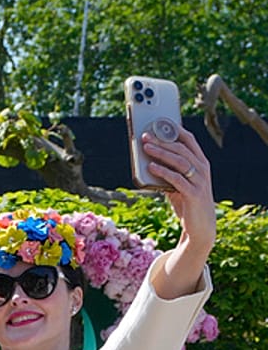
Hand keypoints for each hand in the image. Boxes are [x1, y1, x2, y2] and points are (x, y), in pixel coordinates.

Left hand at [142, 127, 216, 296]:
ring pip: (179, 161)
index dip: (175, 130)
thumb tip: (147, 161)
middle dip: (162, 141)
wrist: (200, 227)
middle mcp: (203, 169)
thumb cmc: (187, 203)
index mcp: (200, 163)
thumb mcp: (177, 185)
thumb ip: (168, 172)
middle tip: (145, 135)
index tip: (160, 122)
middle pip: (181, 149)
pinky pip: (177, 179)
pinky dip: (163, 171)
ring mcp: (200, 181)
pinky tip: (151, 167)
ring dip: (161, 153)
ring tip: (146, 147)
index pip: (189, 141)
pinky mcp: (194, 194)